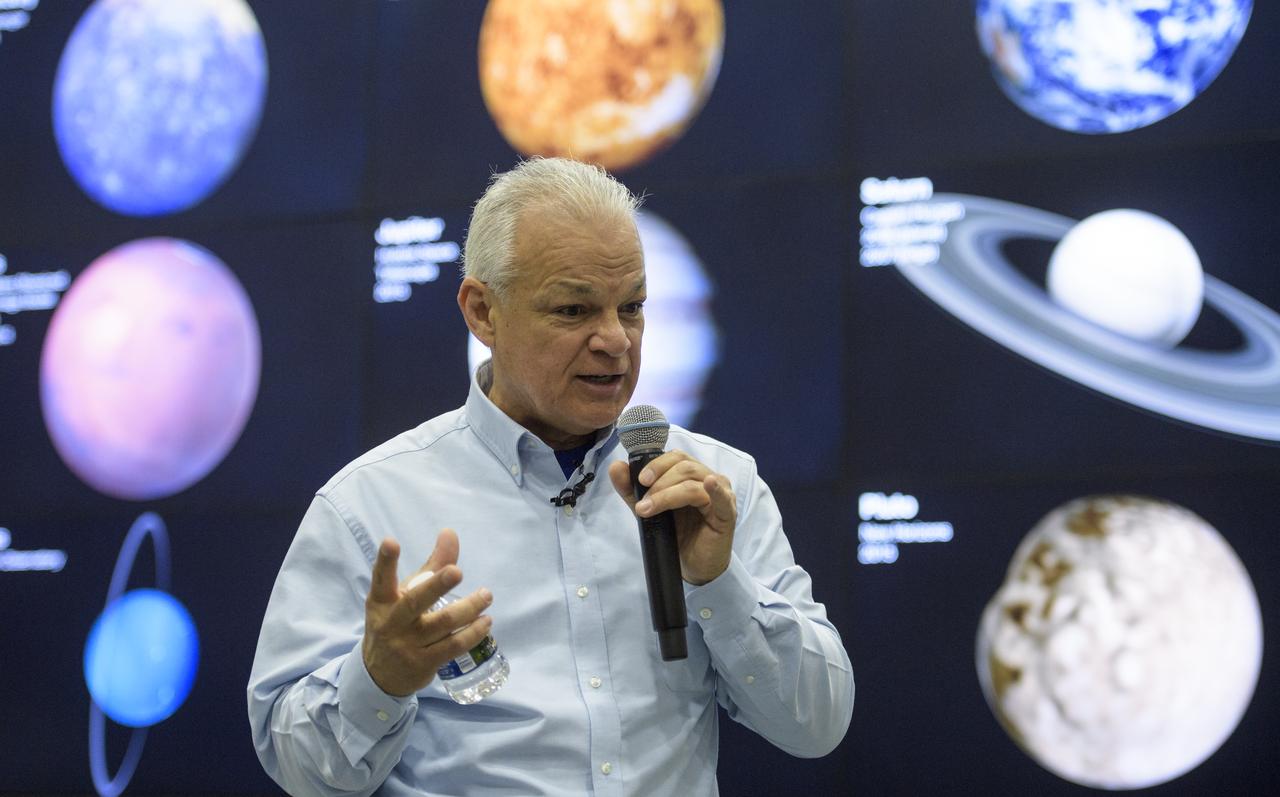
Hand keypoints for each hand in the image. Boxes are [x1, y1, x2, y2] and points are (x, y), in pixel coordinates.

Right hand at [361, 529, 493, 696]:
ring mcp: (408, 645)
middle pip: (416, 601)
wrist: (380, 675)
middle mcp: (392, 622)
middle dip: (437, 585)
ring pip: (443, 623)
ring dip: (469, 608)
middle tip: (457, 571)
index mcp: (382, 601)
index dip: (386, 561)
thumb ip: (431, 565)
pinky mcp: (424, 663)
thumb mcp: (404, 595)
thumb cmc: (397, 623)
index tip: (391, 541)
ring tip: (486, 595)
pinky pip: (454, 645)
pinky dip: (473, 632)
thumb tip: (450, 533)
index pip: (382, 579)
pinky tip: (485, 622)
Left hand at [608, 452, 736, 584]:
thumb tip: (616, 466)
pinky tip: (709, 484)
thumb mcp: (650, 509)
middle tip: (643, 502)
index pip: (676, 457)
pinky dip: (715, 489)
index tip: (640, 479)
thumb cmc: (677, 534)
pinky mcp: (727, 513)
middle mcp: (708, 478)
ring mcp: (721, 494)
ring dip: (667, 494)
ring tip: (649, 510)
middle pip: (685, 466)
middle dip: (659, 482)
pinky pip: (721, 498)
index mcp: (691, 474)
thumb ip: (632, 489)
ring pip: (693, 483)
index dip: (657, 464)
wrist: (693, 564)